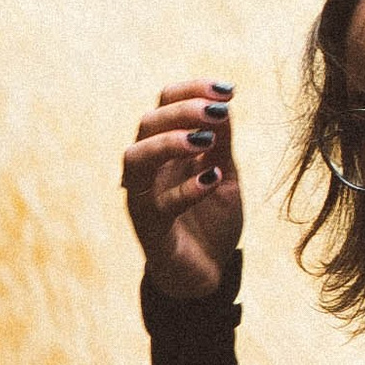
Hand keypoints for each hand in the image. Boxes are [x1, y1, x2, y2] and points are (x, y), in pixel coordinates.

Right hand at [122, 77, 243, 299]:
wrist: (205, 273)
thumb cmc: (211, 220)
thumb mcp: (226, 175)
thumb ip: (222, 144)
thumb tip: (224, 104)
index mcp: (165, 149)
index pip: (164, 104)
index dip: (191, 90)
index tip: (228, 91)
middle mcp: (148, 168)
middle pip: (147, 124)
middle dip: (183, 110)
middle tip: (218, 111)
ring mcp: (143, 197)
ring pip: (136, 158)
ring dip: (169, 142)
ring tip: (204, 140)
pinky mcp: (150, 229)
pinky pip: (158, 205)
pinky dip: (185, 189)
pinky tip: (213, 179)